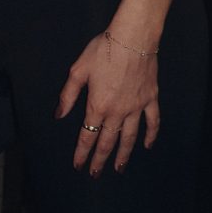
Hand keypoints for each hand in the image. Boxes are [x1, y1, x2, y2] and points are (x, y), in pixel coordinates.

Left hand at [57, 28, 160, 174]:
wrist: (133, 38)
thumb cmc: (103, 50)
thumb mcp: (77, 71)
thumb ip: (67, 96)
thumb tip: (59, 115)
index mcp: (97, 105)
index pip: (87, 135)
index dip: (82, 153)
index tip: (78, 166)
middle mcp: (118, 111)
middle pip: (108, 142)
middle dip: (100, 160)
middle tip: (96, 174)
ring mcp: (137, 106)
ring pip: (130, 137)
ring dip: (124, 155)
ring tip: (119, 168)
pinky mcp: (151, 98)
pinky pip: (153, 121)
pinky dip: (151, 135)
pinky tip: (147, 146)